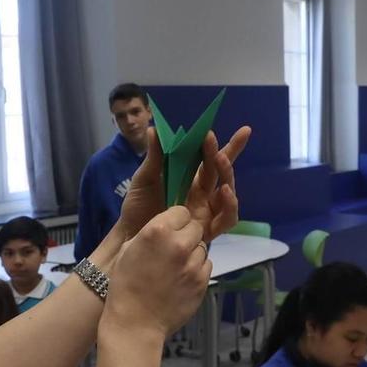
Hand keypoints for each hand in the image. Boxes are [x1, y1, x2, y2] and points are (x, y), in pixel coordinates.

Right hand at [105, 206, 211, 337]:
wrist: (135, 323)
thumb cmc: (125, 286)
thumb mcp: (129, 250)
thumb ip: (151, 233)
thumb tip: (167, 226)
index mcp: (157, 231)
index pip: (180, 211)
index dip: (175, 220)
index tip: (169, 230)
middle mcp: (179, 244)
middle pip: (195, 227)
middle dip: (186, 235)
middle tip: (174, 249)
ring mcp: (194, 264)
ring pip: (202, 246)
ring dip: (193, 253)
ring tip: (177, 267)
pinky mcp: (202, 282)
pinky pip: (206, 266)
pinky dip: (197, 270)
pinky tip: (182, 279)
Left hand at [112, 126, 251, 245]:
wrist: (129, 237)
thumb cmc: (137, 208)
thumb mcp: (144, 179)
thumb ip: (154, 157)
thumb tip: (154, 128)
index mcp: (190, 179)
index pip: (210, 159)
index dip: (224, 145)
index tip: (237, 130)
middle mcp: (202, 194)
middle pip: (222, 172)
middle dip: (230, 153)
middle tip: (229, 141)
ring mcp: (206, 212)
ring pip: (228, 192)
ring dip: (228, 175)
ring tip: (221, 160)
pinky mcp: (206, 231)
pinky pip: (226, 220)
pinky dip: (230, 206)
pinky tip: (225, 192)